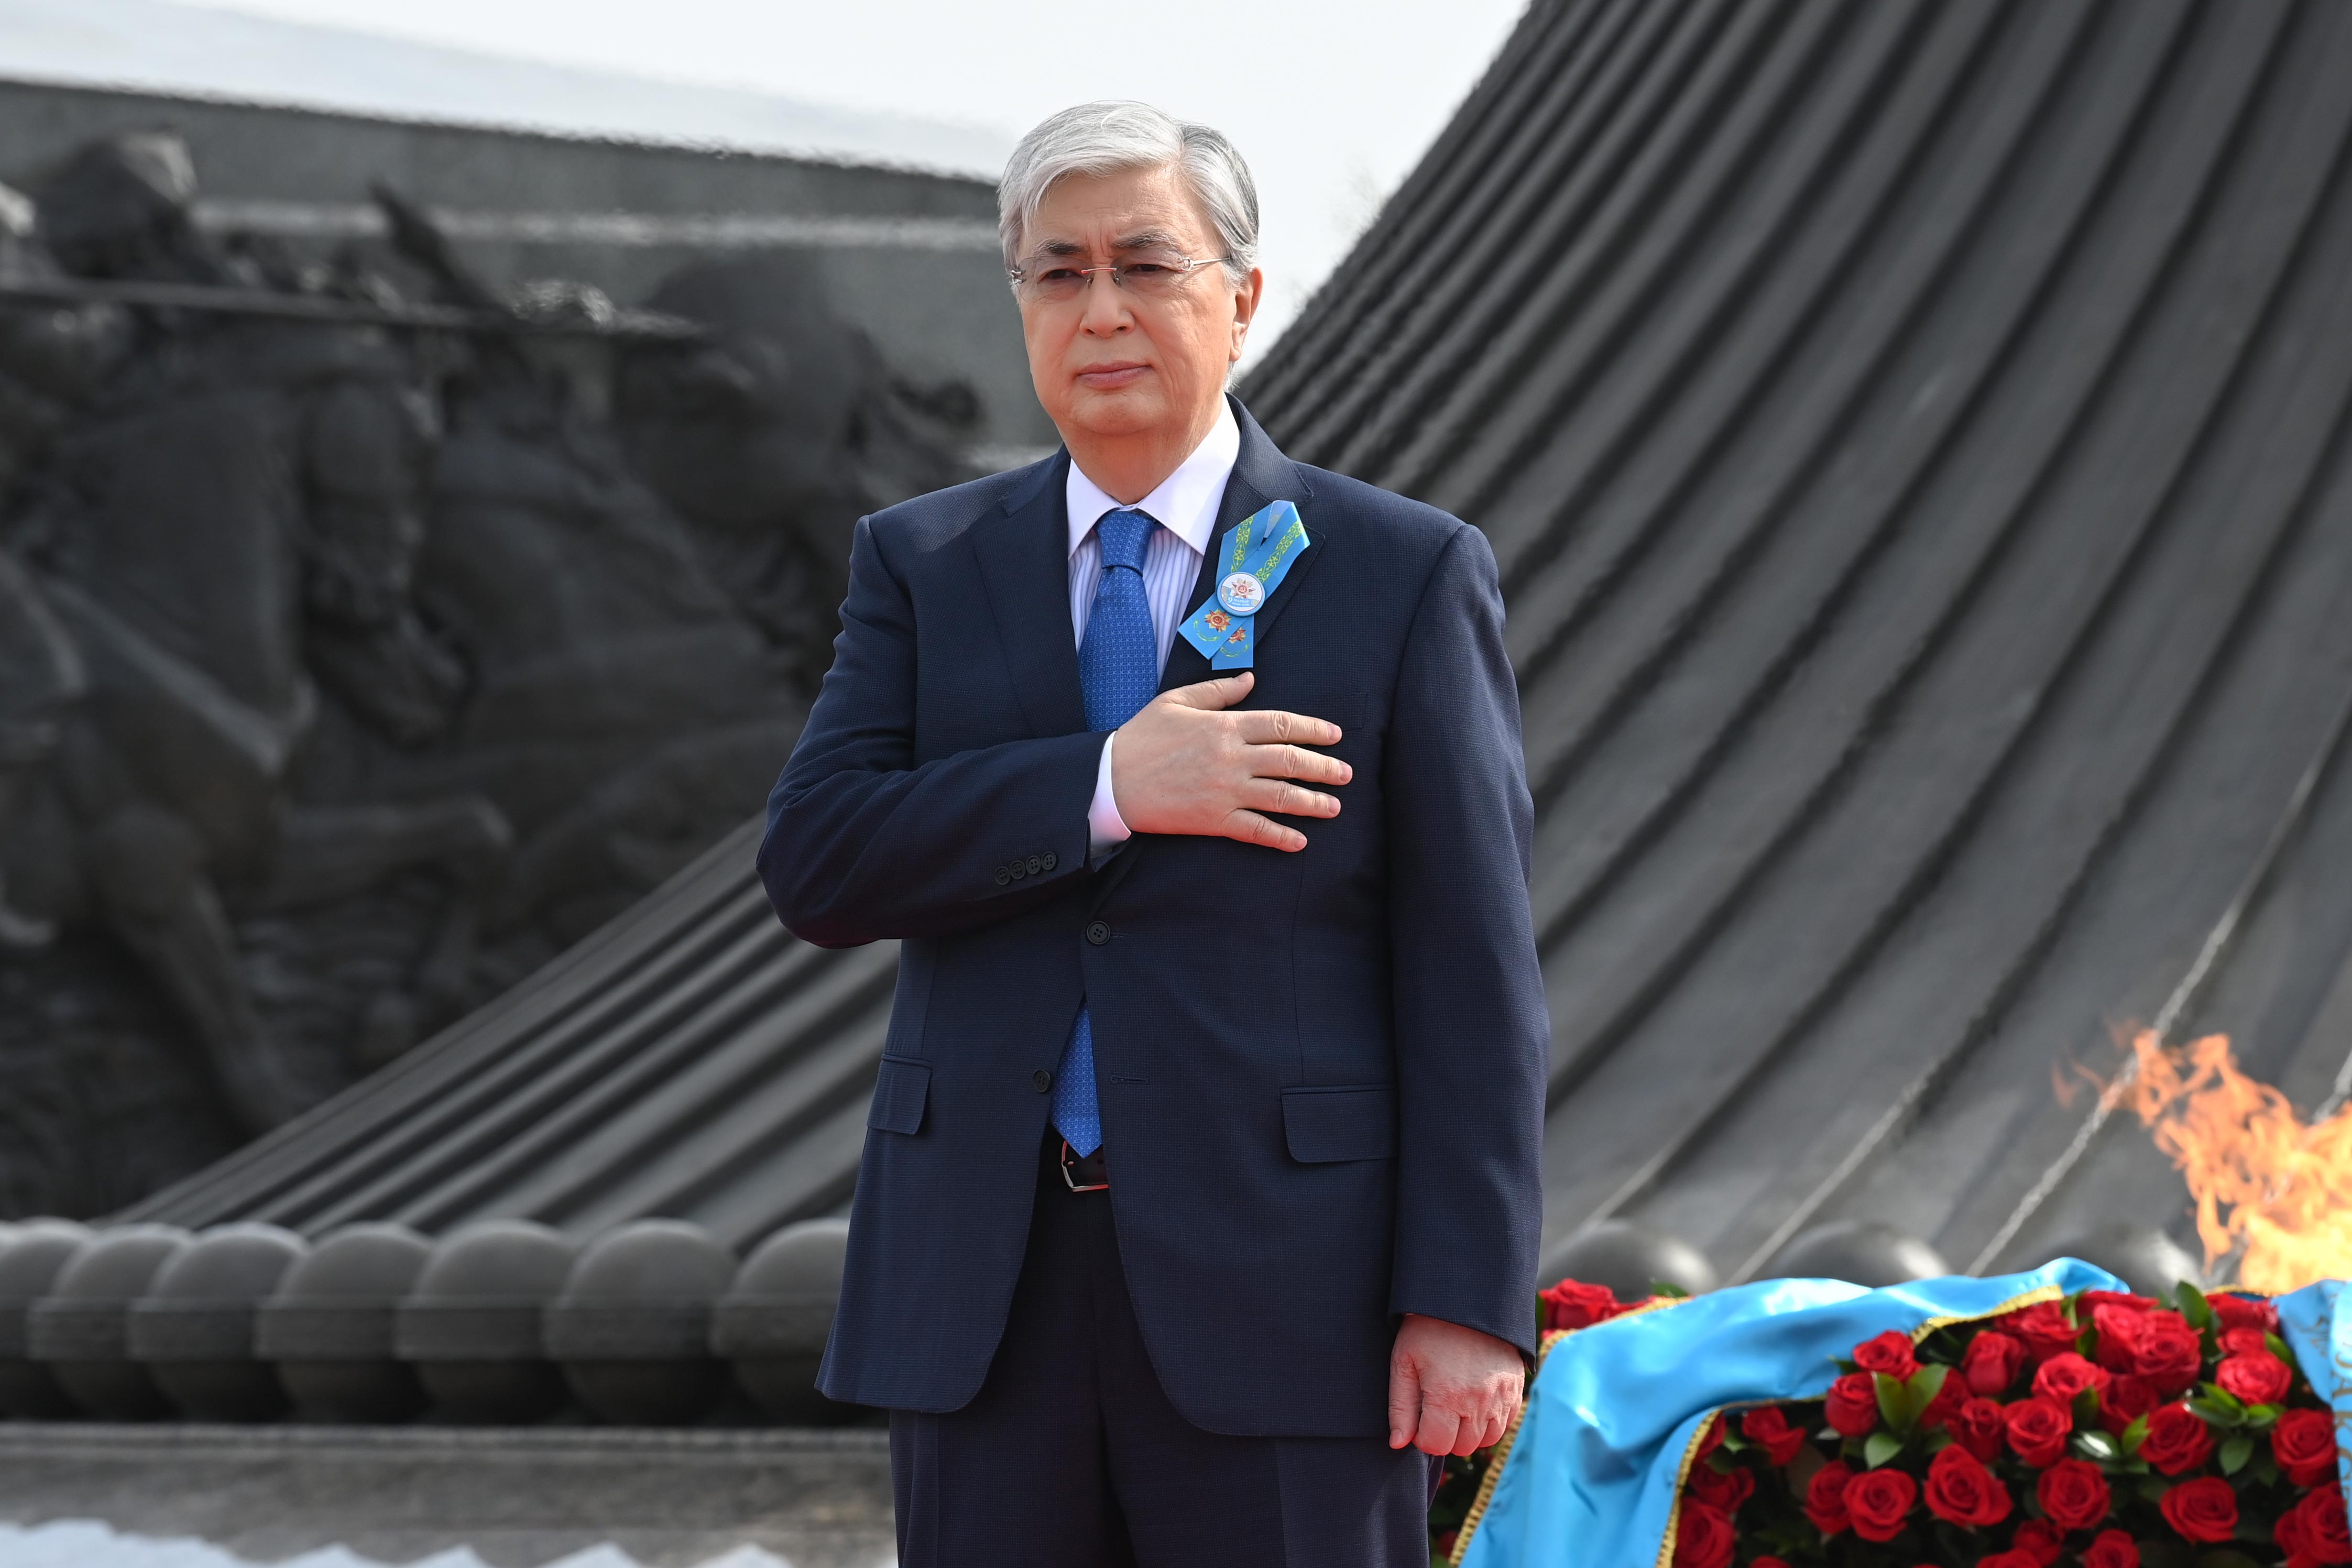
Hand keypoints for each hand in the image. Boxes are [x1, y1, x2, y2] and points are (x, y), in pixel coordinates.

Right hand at [1109, 670, 1348, 851]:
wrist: (1110, 780)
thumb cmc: (1141, 737)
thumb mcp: (1177, 701)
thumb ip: (1218, 690)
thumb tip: (1251, 678)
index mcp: (1225, 726)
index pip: (1282, 724)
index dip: (1313, 730)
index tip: (1335, 736)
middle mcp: (1231, 758)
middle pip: (1290, 761)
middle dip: (1324, 768)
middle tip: (1345, 774)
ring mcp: (1224, 792)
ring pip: (1280, 796)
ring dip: (1312, 803)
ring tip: (1335, 807)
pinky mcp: (1213, 820)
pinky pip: (1255, 830)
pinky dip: (1280, 836)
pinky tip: (1299, 841)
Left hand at [1388, 1314, 1523, 1456]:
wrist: (1467, 1298)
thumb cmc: (1428, 1328)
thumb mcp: (1404, 1361)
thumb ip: (1400, 1407)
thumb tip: (1398, 1443)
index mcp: (1447, 1396)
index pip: (1436, 1445)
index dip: (1422, 1436)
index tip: (1419, 1417)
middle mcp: (1478, 1402)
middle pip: (1461, 1447)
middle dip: (1444, 1436)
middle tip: (1435, 1411)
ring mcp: (1501, 1396)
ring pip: (1485, 1441)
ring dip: (1468, 1432)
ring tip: (1455, 1408)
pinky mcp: (1515, 1388)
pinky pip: (1504, 1424)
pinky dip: (1489, 1422)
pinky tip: (1475, 1403)